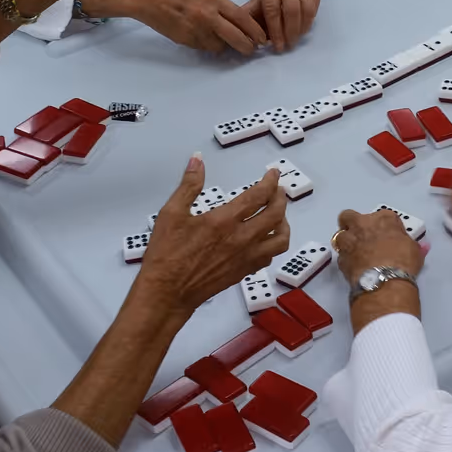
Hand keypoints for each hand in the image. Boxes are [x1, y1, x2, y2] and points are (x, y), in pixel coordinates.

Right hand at [129, 0, 268, 55]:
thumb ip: (217, 4)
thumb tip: (233, 18)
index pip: (242, 18)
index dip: (255, 31)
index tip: (262, 38)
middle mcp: (207, 16)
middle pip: (237, 38)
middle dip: (247, 47)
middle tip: (251, 49)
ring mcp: (196, 30)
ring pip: (220, 47)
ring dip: (225, 46)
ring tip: (224, 41)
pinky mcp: (185, 40)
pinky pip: (204, 48)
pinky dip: (208, 46)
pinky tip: (205, 38)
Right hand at [137, 158, 289, 313]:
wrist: (167, 293)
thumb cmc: (167, 253)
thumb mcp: (172, 213)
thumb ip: (189, 184)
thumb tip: (198, 159)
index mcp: (225, 221)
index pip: (258, 196)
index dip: (269, 182)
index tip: (273, 174)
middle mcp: (241, 239)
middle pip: (275, 215)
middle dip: (280, 198)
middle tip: (277, 190)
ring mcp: (246, 257)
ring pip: (280, 239)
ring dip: (284, 223)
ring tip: (278, 214)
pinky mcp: (244, 272)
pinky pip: (270, 256)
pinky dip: (273, 244)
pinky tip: (265, 238)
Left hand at [250, 0, 318, 52]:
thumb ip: (258, 7)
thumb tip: (254, 33)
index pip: (273, 10)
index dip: (275, 31)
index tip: (276, 46)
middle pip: (291, 12)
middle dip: (290, 33)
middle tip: (288, 46)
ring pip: (305, 10)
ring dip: (302, 28)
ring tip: (297, 39)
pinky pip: (314, 5)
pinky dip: (310, 19)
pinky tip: (305, 28)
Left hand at [333, 208, 425, 283]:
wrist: (385, 281)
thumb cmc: (402, 261)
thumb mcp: (414, 251)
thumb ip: (412, 245)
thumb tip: (419, 247)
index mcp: (383, 218)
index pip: (382, 215)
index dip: (384, 226)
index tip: (389, 235)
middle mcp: (363, 224)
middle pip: (349, 216)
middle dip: (353, 224)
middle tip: (362, 235)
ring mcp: (349, 240)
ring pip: (339, 234)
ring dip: (346, 241)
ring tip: (355, 252)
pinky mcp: (341, 258)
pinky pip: (341, 255)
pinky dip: (346, 259)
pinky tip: (354, 267)